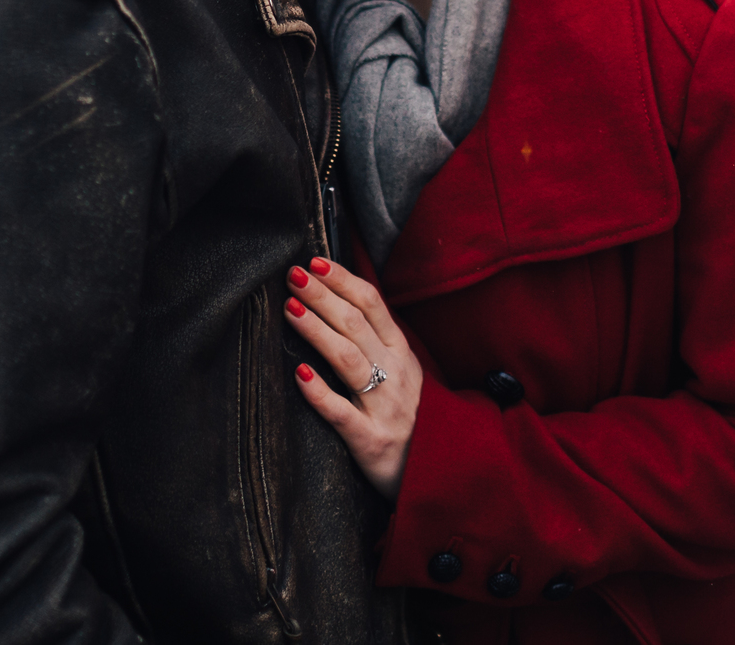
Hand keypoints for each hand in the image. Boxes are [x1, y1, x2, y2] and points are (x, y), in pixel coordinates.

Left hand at [285, 258, 419, 497]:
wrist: (443, 473)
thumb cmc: (412, 419)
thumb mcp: (403, 373)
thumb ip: (376, 342)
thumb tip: (339, 304)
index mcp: (402, 353)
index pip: (373, 304)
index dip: (343, 280)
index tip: (315, 262)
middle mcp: (396, 373)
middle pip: (356, 324)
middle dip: (322, 296)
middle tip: (293, 276)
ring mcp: (384, 407)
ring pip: (348, 359)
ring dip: (317, 330)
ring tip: (290, 310)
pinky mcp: (370, 441)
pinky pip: (342, 414)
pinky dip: (319, 393)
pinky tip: (299, 375)